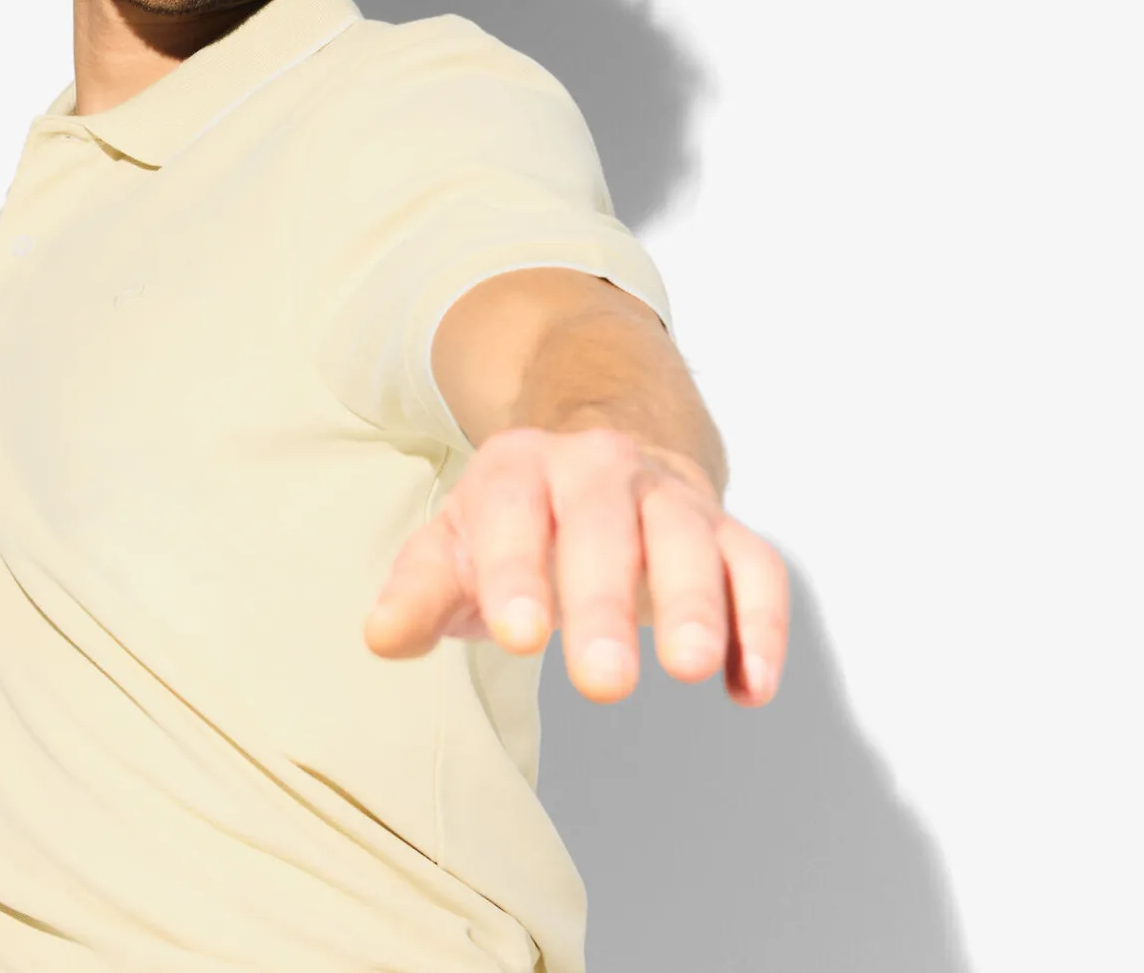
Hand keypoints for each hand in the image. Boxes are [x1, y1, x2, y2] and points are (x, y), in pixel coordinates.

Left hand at [362, 426, 788, 705]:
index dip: (516, 571)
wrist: (601, 457)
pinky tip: (750, 687)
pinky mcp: (725, 532)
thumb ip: (420, 591)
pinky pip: (756, 567)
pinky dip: (760, 622)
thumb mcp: (456, 546)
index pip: (514, 512)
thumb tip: (382, 636)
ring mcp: (668, 498)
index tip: (519, 637)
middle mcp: (599, 471)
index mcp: (520, 469)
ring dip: (697, 602)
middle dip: (605, 602)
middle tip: (603, 683)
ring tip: (689, 669)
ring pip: (689, 538)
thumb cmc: (519, 523)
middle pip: (605, 527)